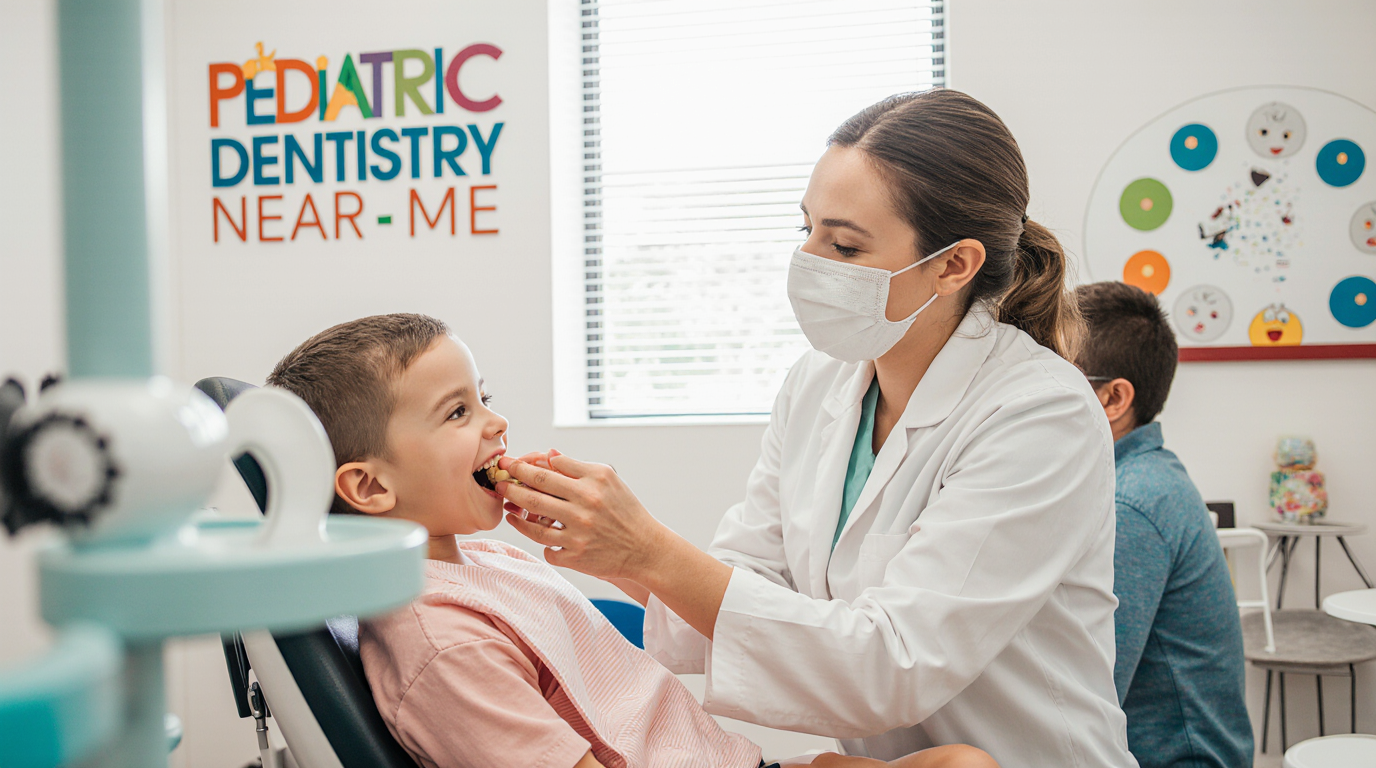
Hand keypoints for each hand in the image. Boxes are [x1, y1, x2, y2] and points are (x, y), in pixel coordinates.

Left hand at [496, 451, 669, 580]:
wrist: (645, 548)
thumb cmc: (625, 510)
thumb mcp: (608, 479)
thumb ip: (577, 466)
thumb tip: (548, 455)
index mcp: (593, 481)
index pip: (548, 469)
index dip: (523, 465)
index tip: (509, 463)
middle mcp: (585, 505)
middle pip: (535, 492)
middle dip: (511, 484)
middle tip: (498, 480)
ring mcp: (579, 533)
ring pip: (533, 523)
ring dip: (516, 513)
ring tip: (508, 507)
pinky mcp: (576, 556)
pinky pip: (546, 549)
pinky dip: (540, 541)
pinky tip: (533, 532)